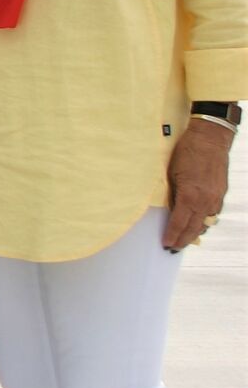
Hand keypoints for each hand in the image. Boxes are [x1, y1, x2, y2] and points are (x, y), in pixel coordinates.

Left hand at [163, 119, 231, 249]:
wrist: (210, 139)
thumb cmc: (186, 153)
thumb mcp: (171, 174)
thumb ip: (172, 195)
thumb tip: (169, 210)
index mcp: (190, 196)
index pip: (179, 223)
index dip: (172, 236)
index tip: (166, 245)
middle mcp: (205, 201)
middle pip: (193, 228)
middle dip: (183, 240)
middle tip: (173, 248)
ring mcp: (216, 198)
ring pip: (205, 223)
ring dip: (194, 233)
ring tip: (183, 240)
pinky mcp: (221, 194)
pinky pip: (212, 214)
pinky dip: (204, 222)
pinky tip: (197, 224)